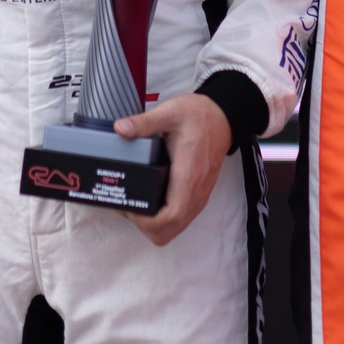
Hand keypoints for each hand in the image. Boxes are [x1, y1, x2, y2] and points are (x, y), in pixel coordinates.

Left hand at [114, 93, 231, 246]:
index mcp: (188, 175)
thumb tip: (120, 129)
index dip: (147, 221)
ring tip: (134, 204)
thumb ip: (144, 122)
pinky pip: (179, 220)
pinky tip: (148, 202)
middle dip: (144, 225)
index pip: (171, 217)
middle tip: (127, 205)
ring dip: (152, 225)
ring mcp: (197, 197)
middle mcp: (195, 192)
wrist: (223, 117)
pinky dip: (162, 220)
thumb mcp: (170, 112)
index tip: (129, 207)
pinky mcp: (196, 196)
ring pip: (174, 229)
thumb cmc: (199, 116)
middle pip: (169, 231)